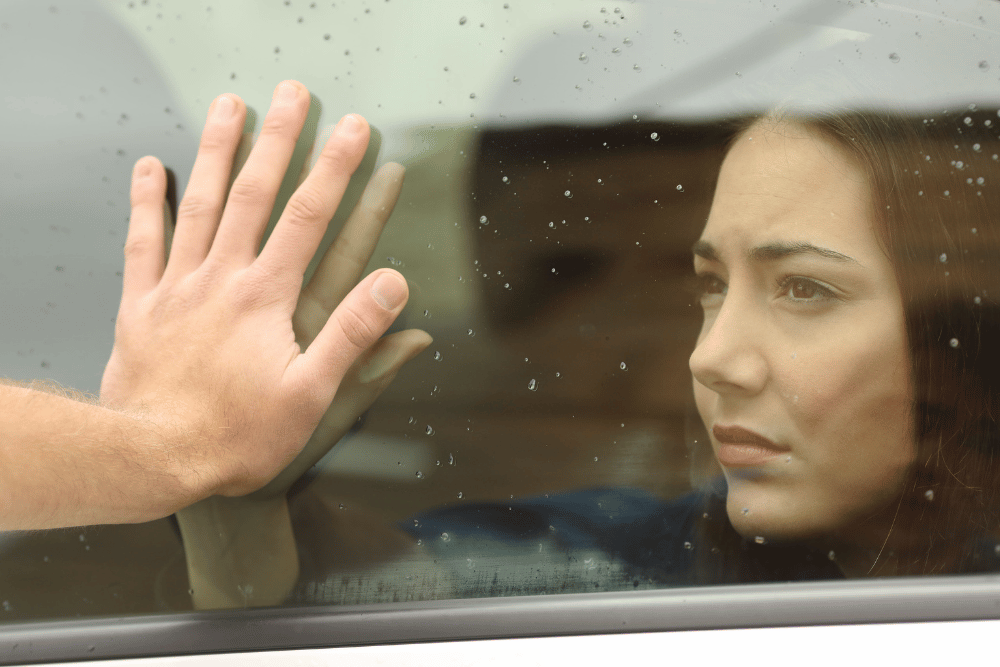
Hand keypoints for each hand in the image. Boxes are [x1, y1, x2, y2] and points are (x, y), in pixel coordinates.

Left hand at [100, 80, 409, 499]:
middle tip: (293, 94)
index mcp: (266, 297)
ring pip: (199, 203)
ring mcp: (177, 286)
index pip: (308, 218)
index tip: (355, 130)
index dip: (336, 170)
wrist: (153, 457)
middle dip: (278, 139)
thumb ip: (353, 335)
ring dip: (217, 150)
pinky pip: (142, 241)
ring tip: (230, 106)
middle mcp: (222, 278)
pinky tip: (152, 166)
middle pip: (254, 194)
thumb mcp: (312, 395)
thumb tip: (394, 285)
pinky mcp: (141, 304)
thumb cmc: (237, 434)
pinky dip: (146, 201)